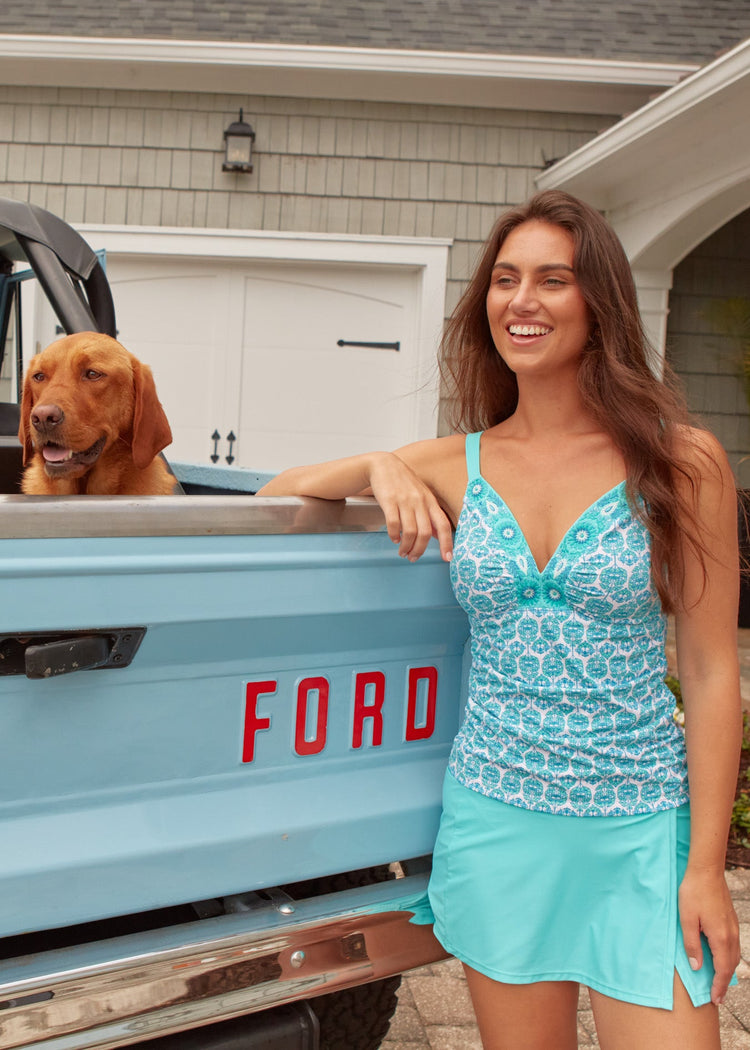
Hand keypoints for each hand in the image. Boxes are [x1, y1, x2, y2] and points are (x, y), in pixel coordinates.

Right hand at [368, 452, 452, 562]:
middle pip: (425, 533)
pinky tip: (394, 538)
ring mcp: (404, 501)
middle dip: (419, 550)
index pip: (443, 525)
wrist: (384, 465)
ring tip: (402, 552)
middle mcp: (420, 501)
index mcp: (430, 501)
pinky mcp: (389, 501)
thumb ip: (430, 514)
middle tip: (413, 558)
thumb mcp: (422, 495)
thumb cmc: (404, 482)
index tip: (447, 558)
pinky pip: (394, 524)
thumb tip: (438, 536)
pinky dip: (394, 535)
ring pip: (410, 532)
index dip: (447, 543)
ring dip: (406, 546)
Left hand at [678, 867, 739, 1003]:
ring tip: (720, 981)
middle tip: (718, 998)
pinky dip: (730, 958)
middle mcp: (731, 935)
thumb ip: (692, 944)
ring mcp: (733, 927)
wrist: (706, 870)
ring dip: (728, 971)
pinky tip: (722, 958)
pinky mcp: (731, 920)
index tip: (715, 1000)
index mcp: (720, 938)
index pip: (722, 970)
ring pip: (734, 956)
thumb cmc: (693, 893)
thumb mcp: (686, 919)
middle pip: (731, 966)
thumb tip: (697, 966)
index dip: (718, 986)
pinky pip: (734, 946)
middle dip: (724, 983)